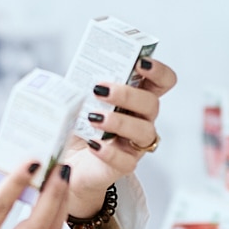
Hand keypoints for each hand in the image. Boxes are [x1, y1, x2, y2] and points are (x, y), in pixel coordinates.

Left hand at [63, 56, 177, 217]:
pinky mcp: (123, 165)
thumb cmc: (77, 128)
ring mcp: (134, 144)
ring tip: (94, 118)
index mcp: (134, 100)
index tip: (140, 63)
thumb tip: (73, 70)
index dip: (158, 71)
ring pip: (144, 131)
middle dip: (127, 94)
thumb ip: (81, 84)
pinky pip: (126, 160)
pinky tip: (94, 144)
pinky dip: (109, 151)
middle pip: (151, 104)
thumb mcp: (78, 100)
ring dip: (120, 121)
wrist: (66, 163)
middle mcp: (141, 121)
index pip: (161, 82)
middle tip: (100, 89)